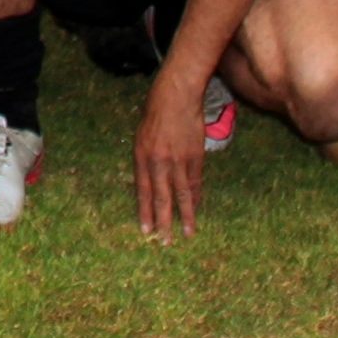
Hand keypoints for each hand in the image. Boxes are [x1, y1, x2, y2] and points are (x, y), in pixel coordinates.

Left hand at [134, 75, 210, 239]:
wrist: (177, 95)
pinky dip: (196, 197)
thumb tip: (149, 182)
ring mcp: (178, 160)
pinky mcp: (195, 156)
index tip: (146, 230)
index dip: (145, 211)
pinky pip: (195, 182)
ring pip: (181, 194)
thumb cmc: (155, 112)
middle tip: (165, 242)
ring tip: (187, 234)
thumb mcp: (141, 136)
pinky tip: (196, 209)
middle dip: (163, 221)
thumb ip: (145, 159)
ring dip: (185, 216)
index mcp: (141, 156)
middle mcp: (158, 161)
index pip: (143, 191)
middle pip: (161, 197)